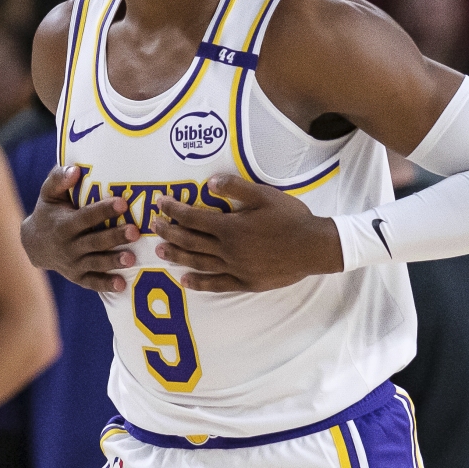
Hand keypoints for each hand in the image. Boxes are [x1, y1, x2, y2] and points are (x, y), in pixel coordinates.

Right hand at [20, 166, 139, 292]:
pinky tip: (121, 284)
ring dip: (113, 261)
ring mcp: (73, 263)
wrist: (34, 245)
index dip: (103, 210)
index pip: (85, 217)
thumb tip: (75, 170)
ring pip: (95, 263)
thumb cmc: (48, 212)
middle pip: (94, 241)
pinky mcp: (77, 276)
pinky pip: (92, 282)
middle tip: (135, 231)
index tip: (122, 203)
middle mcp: (68, 246)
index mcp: (64, 224)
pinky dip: (105, 284)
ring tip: (132, 259)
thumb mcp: (48, 194)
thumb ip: (59, 179)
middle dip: (114, 237)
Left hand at [150, 174, 343, 292]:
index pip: (193, 217)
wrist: (315, 247)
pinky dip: (199, 283)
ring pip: (199, 263)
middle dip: (169, 232)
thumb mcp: (264, 195)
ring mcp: (236, 268)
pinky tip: (185, 281)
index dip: (174, 210)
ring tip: (159, 252)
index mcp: (230, 227)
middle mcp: (228, 249)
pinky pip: (217, 284)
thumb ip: (235, 188)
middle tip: (153, 226)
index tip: (159, 204)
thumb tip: (208, 183)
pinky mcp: (245, 282)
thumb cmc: (290, 218)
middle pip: (190, 241)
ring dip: (177, 256)